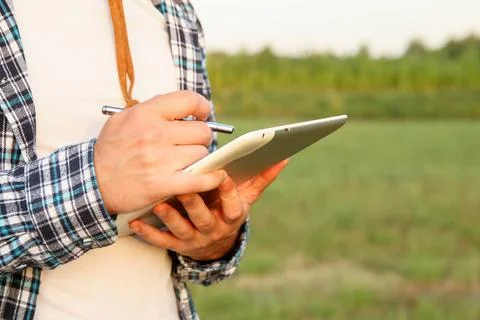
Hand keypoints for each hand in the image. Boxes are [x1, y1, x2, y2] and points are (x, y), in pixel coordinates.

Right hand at [94, 91, 224, 213]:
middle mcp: (154, 134)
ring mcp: (159, 160)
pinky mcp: (163, 184)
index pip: (189, 100)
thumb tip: (184, 106)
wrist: (92, 182)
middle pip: (202, 131)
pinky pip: (199, 179)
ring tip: (184, 162)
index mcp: (146, 114)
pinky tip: (216, 176)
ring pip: (201, 154)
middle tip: (190, 144)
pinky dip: (211, 178)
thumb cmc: (111, 150)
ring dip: (197, 159)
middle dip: (200, 138)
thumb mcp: (123, 119)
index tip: (201, 114)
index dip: (202, 107)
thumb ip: (153, 109)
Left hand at [129, 160, 288, 260]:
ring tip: (160, 204)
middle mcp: (213, 229)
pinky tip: (137, 224)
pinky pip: (162, 241)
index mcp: (231, 216)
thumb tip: (283, 158)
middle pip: (205, 218)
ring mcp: (194, 238)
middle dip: (196, 204)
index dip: (229, 193)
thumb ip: (261, 178)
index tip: (223, 176)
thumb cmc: (228, 209)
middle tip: (185, 186)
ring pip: (182, 230)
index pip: (233, 206)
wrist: (213, 241)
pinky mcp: (177, 245)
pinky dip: (149, 234)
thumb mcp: (246, 198)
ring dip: (172, 218)